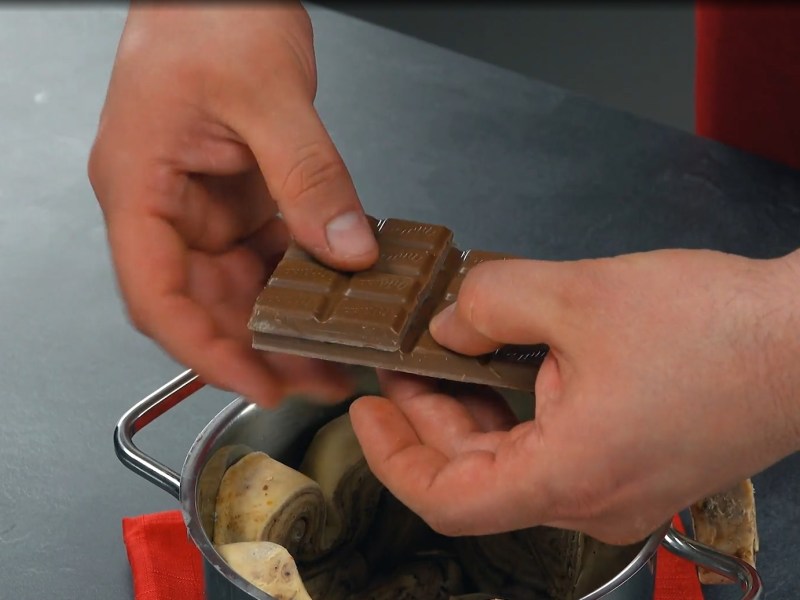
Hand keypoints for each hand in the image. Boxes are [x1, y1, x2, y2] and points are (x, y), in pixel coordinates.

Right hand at [88, 3, 377, 405]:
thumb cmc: (210, 12)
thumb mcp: (269, 93)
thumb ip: (308, 175)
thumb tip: (345, 247)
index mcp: (140, 185)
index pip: (157, 295)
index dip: (204, 351)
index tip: (255, 383)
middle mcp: (165, 202)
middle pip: (201, 302)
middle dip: (256, 348)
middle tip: (316, 378)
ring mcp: (202, 202)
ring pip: (235, 284)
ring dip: (280, 322)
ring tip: (331, 352)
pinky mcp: (238, 194)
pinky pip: (264, 251)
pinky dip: (295, 279)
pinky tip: (330, 298)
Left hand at [350, 249, 799, 543]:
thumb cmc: (715, 327)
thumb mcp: (579, 295)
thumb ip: (491, 303)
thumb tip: (451, 325)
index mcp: (571, 475)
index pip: (447, 498)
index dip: (392, 457)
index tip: (366, 412)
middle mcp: (592, 501)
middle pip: (476, 474)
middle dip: (430, 413)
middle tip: (406, 359)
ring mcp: (616, 490)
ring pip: (513, 461)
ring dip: (475, 409)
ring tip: (454, 351)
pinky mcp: (634, 468)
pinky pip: (553, 450)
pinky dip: (519, 411)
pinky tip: (511, 362)